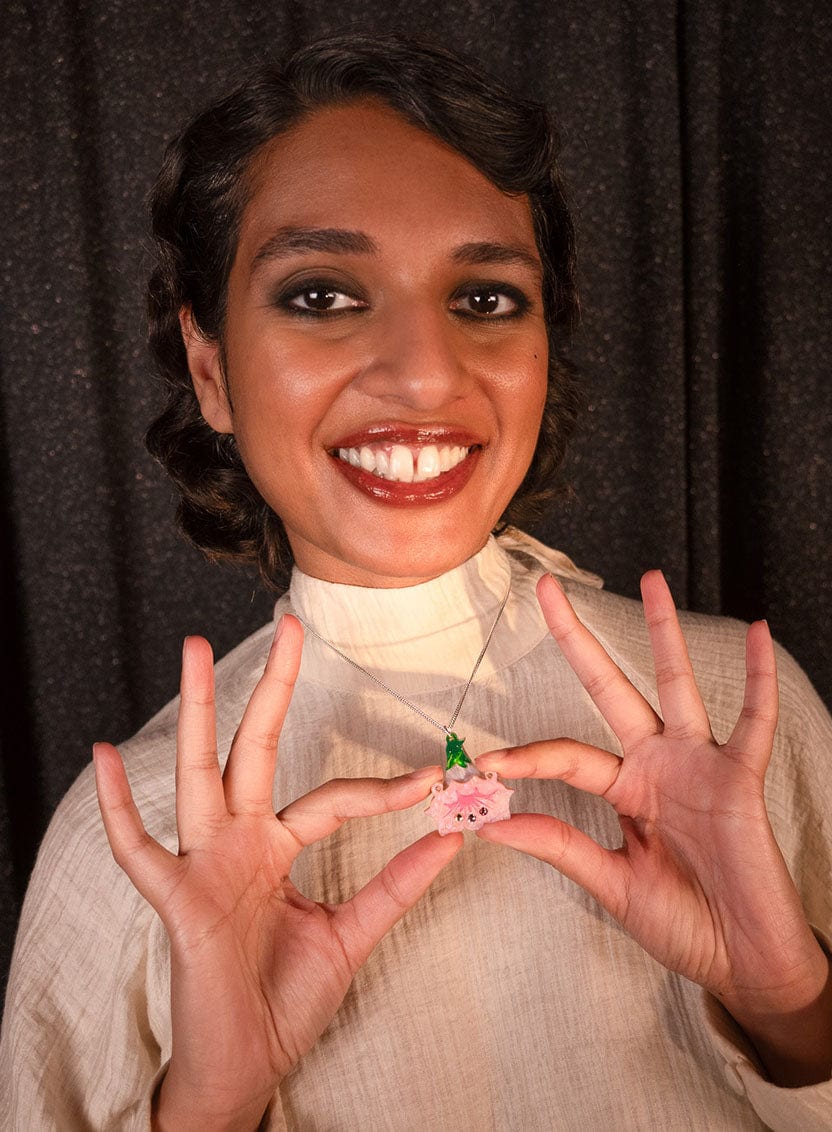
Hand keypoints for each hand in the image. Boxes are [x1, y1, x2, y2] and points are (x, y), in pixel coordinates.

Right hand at [94, 616, 461, 1130]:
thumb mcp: (354, 934)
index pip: (333, 797)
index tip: (437, 779)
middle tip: (291, 624)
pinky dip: (118, 806)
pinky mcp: (177, 900)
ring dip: (195, 712)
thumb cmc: (287, 997)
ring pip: (198, 774)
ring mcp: (205, 863)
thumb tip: (452, 838)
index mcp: (277, 845)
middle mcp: (240, 840)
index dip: (384, 790)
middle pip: (254, 747)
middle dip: (272, 686)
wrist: (247, 1065)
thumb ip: (397, 885)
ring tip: (191, 650)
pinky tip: (105, 755)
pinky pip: (137, 850)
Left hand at [476, 571, 831, 1084]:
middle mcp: (656, 765)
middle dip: (579, 640)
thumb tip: (491, 823)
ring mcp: (697, 765)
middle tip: (545, 589)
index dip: (524, 759)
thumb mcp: (611, 882)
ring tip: (651, 578)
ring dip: (664, 632)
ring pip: (675, 686)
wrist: (745, 961)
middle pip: (610, 688)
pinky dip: (759, 680)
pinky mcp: (740, 778)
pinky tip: (758, 632)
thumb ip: (560, 845)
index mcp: (623, 789)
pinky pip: (754, 721)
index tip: (483, 767)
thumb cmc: (684, 924)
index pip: (563, 756)